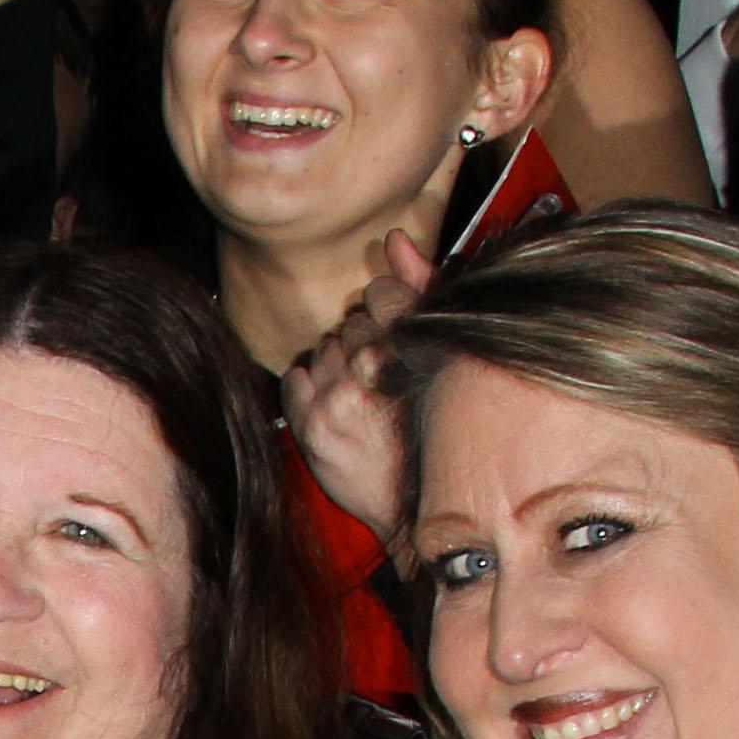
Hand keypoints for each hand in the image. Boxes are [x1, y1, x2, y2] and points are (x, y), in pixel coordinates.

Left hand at [277, 229, 433, 544]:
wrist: (414, 501)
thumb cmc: (437, 425)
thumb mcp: (443, 351)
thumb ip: (421, 285)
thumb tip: (395, 238)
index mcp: (415, 346)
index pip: (382, 295)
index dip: (386, 310)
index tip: (392, 330)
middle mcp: (374, 367)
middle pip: (350, 323)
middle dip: (363, 340)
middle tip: (380, 371)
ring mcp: (340, 398)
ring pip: (322, 349)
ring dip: (337, 363)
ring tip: (362, 390)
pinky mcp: (312, 425)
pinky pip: (295, 377)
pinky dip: (311, 385)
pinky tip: (335, 401)